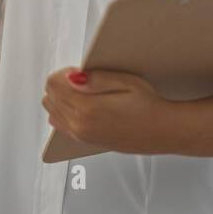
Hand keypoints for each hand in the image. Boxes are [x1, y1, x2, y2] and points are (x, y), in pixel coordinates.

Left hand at [41, 67, 172, 154]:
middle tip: (82, 81)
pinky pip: (60, 126)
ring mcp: (82, 136)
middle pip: (49, 98)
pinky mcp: (86, 141)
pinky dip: (64, 113)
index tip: (79, 72)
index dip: (63, 72)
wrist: (163, 131)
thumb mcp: (126, 82)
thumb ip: (95, 79)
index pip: (53, 85)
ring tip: (83, 93)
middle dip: (60, 85)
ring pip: (52, 112)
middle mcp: (80, 125)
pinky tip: (81, 107)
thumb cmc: (149, 106)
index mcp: (87, 109)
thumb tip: (72, 76)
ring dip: (60, 99)